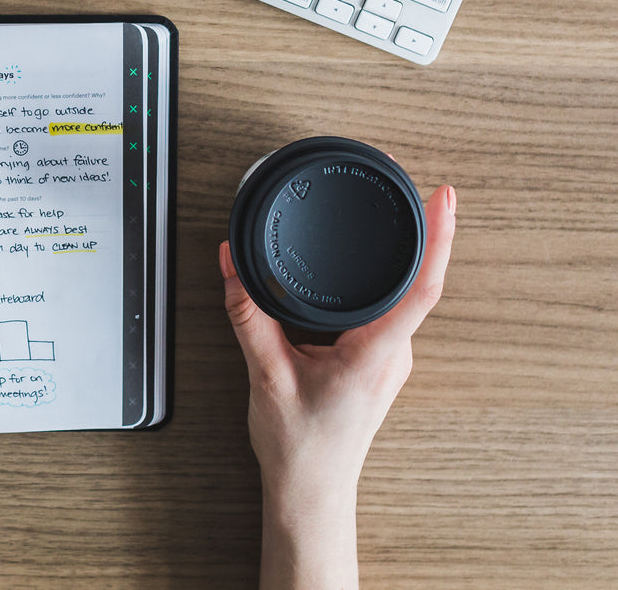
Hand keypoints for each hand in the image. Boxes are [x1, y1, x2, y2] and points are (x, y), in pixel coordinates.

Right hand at [220, 183, 455, 588]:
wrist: (309, 488)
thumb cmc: (298, 445)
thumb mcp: (264, 374)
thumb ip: (248, 315)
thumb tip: (231, 264)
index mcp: (374, 354)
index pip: (420, 288)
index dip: (438, 240)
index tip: (444, 199)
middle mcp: (391, 353)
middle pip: (417, 280)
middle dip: (423, 230)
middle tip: (416, 186)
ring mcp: (387, 357)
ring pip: (399, 296)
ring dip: (400, 256)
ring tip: (401, 212)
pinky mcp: (374, 359)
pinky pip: (382, 309)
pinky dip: (379, 279)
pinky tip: (369, 263)